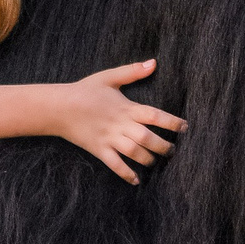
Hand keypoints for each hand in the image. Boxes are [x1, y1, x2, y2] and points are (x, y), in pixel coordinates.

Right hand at [56, 59, 185, 184]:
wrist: (59, 107)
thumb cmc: (85, 90)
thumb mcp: (109, 77)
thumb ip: (132, 72)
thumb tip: (154, 62)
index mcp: (126, 107)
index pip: (155, 115)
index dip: (172, 122)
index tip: (185, 127)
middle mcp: (120, 125)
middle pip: (148, 138)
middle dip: (164, 147)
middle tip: (172, 151)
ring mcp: (109, 138)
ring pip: (134, 153)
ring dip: (149, 159)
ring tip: (156, 162)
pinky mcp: (99, 150)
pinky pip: (115, 165)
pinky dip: (127, 174)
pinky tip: (136, 181)